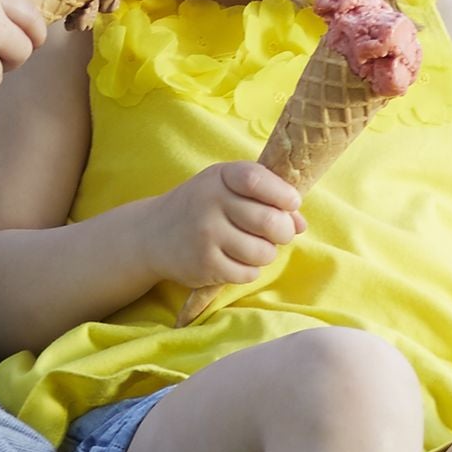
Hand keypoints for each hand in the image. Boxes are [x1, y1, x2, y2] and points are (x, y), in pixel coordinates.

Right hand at [148, 160, 306, 295]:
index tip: (290, 204)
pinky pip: (248, 273)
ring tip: (250, 247)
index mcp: (221, 177)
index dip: (284, 195)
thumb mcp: (227, 187)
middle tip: (275, 233)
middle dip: (283, 232)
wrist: (152, 234)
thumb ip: (266, 197)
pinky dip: (249, 270)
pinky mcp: (204, 264)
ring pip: (264, 253)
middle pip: (270, 222)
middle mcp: (210, 203)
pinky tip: (234, 260)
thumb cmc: (201, 206)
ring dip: (265, 254)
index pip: (259, 181)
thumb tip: (300, 224)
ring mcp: (206, 235)